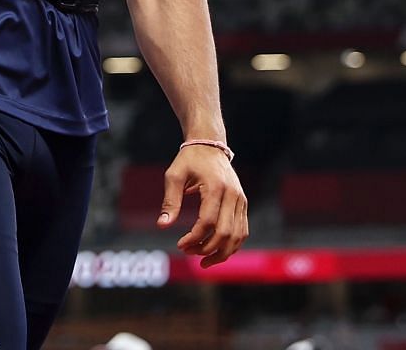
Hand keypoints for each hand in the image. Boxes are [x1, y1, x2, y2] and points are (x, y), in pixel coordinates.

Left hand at [158, 145, 247, 267]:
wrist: (210, 145)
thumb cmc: (189, 160)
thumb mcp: (174, 175)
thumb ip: (170, 201)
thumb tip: (162, 225)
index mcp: (215, 187)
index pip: (208, 221)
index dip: (194, 238)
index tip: (180, 244)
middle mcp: (232, 194)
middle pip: (225, 233)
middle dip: (206, 249)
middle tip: (188, 252)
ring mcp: (240, 199)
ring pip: (237, 236)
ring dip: (221, 253)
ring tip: (203, 261)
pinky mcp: (243, 203)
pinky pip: (242, 231)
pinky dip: (231, 245)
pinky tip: (216, 252)